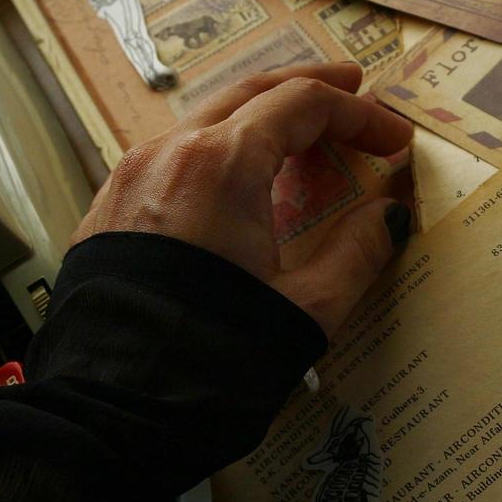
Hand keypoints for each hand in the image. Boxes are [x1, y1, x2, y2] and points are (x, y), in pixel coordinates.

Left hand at [73, 61, 413, 337]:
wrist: (112, 413)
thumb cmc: (210, 360)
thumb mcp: (306, 308)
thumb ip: (357, 250)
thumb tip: (389, 215)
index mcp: (222, 163)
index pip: (302, 105)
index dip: (359, 116)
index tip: (394, 141)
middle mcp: (169, 153)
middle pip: (249, 93)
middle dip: (307, 89)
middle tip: (353, 90)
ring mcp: (130, 178)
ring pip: (204, 122)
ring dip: (259, 119)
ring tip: (300, 135)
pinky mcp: (107, 212)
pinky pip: (171, 158)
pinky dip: (217, 151)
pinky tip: (238, 181)